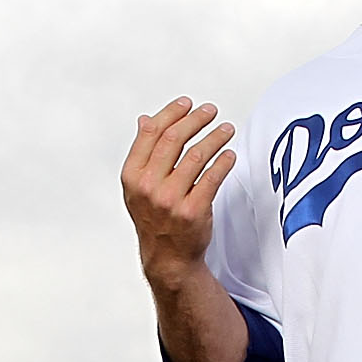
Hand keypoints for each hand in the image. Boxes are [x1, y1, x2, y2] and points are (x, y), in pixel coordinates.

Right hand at [122, 98, 236, 287]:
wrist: (167, 257)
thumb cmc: (154, 218)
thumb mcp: (138, 187)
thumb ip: (143, 154)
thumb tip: (145, 119)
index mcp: (132, 176)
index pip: (151, 134)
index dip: (171, 113)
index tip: (187, 104)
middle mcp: (148, 187)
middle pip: (174, 140)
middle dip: (196, 120)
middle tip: (211, 111)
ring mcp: (170, 201)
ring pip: (196, 156)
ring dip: (215, 137)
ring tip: (227, 129)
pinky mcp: (193, 212)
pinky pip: (212, 178)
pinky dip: (224, 162)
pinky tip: (230, 154)